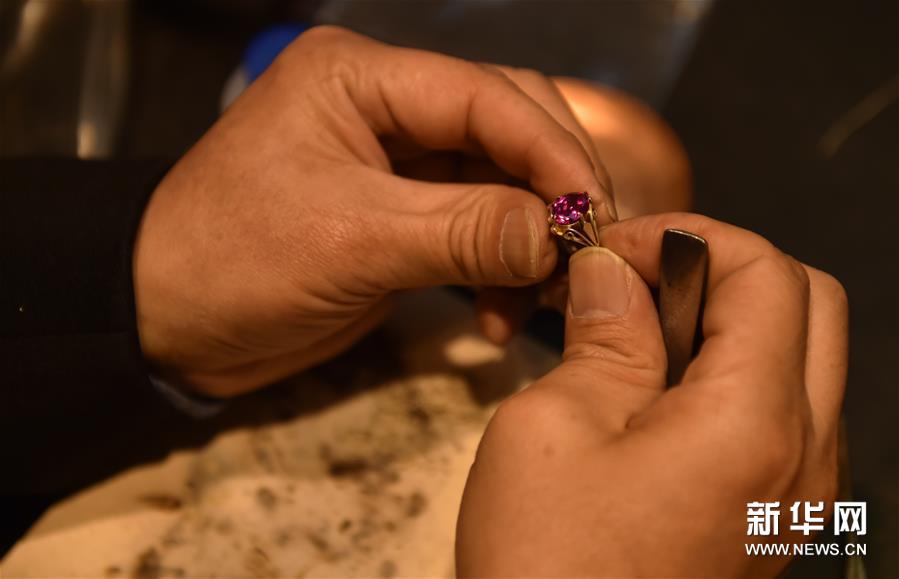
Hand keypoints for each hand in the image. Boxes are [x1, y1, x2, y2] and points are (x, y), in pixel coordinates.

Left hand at [133, 26, 613, 396]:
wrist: (165, 322)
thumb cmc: (232, 264)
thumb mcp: (352, 243)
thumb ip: (464, 233)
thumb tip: (560, 236)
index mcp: (362, 79)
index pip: (486, 97)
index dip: (551, 153)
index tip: (593, 215)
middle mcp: (388, 106)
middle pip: (508, 129)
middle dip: (551, 192)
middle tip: (583, 253)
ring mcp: (399, 162)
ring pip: (500, 183)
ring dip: (530, 239)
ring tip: (543, 297)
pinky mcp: (402, 215)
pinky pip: (476, 228)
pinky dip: (499, 270)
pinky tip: (499, 315)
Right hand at [456, 213, 847, 576]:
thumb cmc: (545, 563)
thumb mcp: (554, 426)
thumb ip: (604, 335)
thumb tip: (612, 271)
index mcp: (755, 425)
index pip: (769, 274)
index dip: (689, 237)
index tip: (617, 249)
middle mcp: (805, 457)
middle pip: (810, 305)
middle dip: (724, 268)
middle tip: (639, 281)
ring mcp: (798, 492)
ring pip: (803, 357)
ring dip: (727, 318)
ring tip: (637, 331)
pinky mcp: (774, 515)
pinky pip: (782, 411)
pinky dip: (729, 371)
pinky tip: (654, 387)